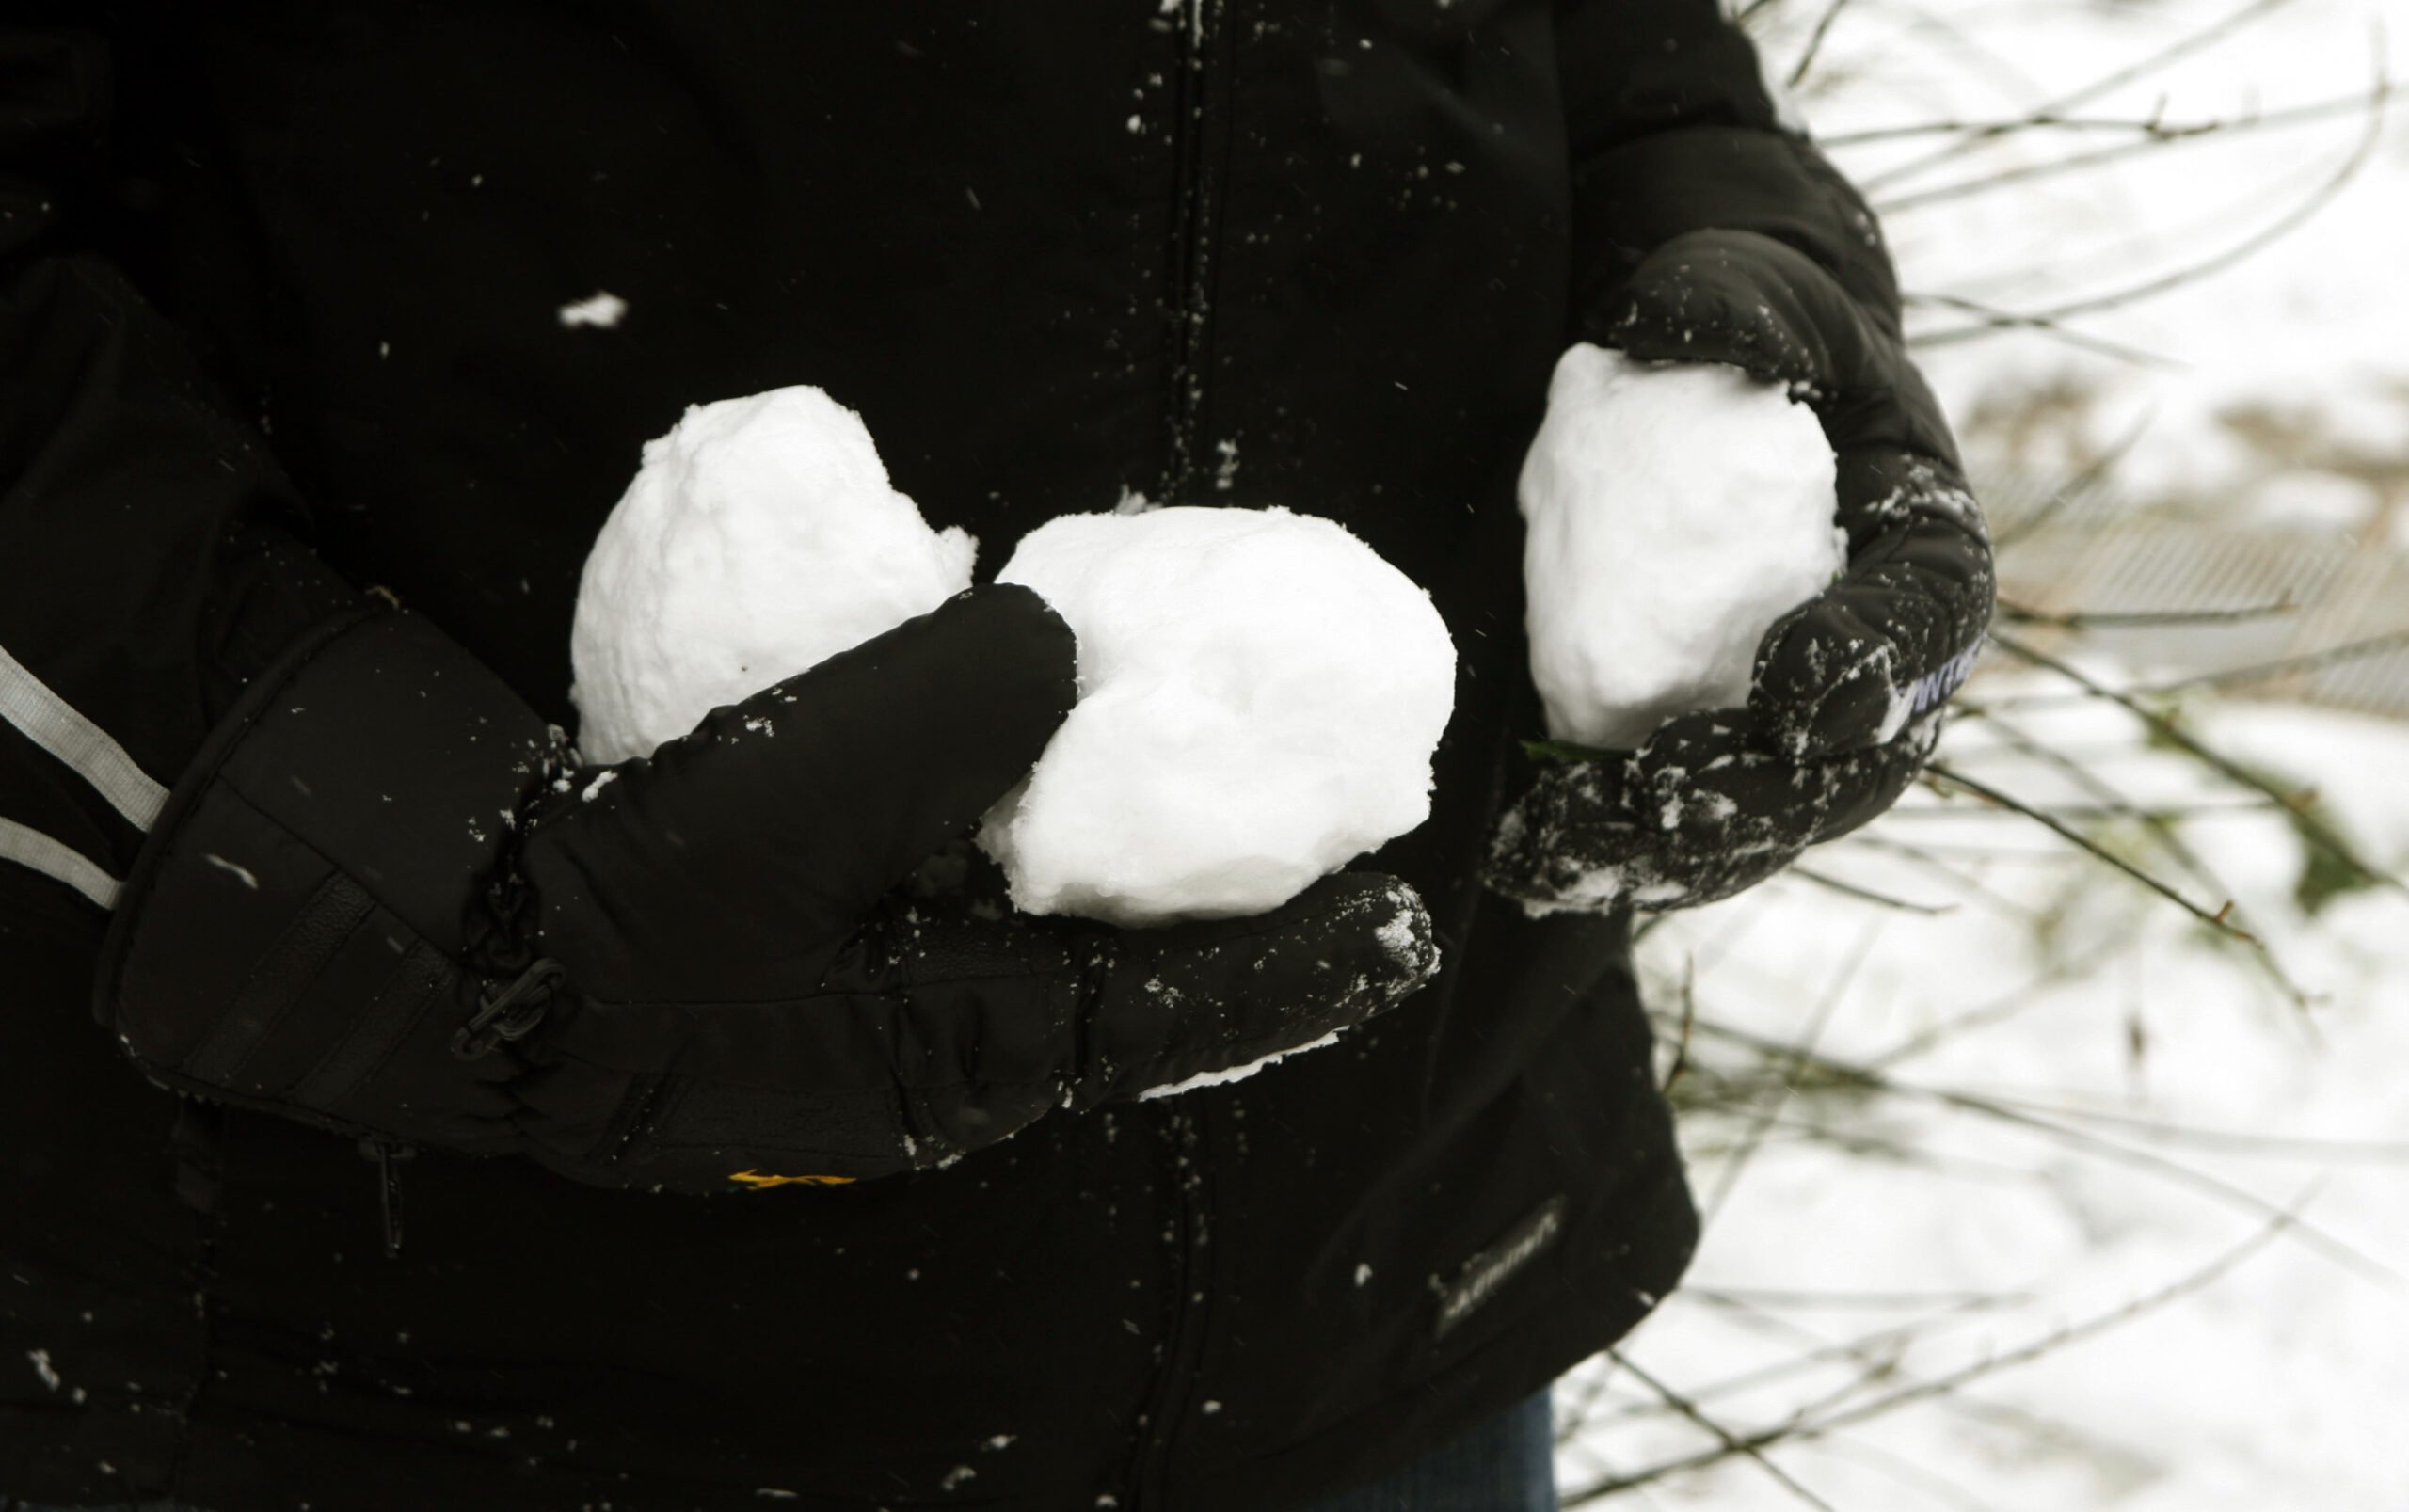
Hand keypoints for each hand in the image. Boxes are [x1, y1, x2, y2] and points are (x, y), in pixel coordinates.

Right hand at [106, 589, 1438, 1191]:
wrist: (461, 954)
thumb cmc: (619, 913)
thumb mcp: (780, 801)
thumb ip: (932, 720)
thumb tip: (1059, 651)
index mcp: (957, 1055)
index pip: (1167, 1012)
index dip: (1292, 966)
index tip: (1407, 923)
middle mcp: (945, 1052)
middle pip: (1130, 978)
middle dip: (1230, 909)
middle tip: (1334, 827)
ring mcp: (891, 1012)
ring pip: (1056, 936)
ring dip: (1133, 863)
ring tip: (1213, 779)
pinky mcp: (840, 958)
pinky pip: (978, 900)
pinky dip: (1030, 834)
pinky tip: (1046, 763)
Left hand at [1485, 229, 1992, 912]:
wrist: (1701, 391)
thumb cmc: (1748, 339)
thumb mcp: (1754, 296)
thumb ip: (1738, 306)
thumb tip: (1685, 322)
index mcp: (1922, 552)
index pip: (1927, 621)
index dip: (1873, 661)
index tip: (1791, 677)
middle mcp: (1881, 665)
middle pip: (1849, 765)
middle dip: (1758, 799)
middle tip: (1659, 794)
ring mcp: (1796, 729)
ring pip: (1760, 824)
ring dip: (1669, 853)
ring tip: (1566, 849)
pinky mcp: (1711, 752)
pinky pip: (1680, 828)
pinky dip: (1611, 853)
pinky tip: (1528, 858)